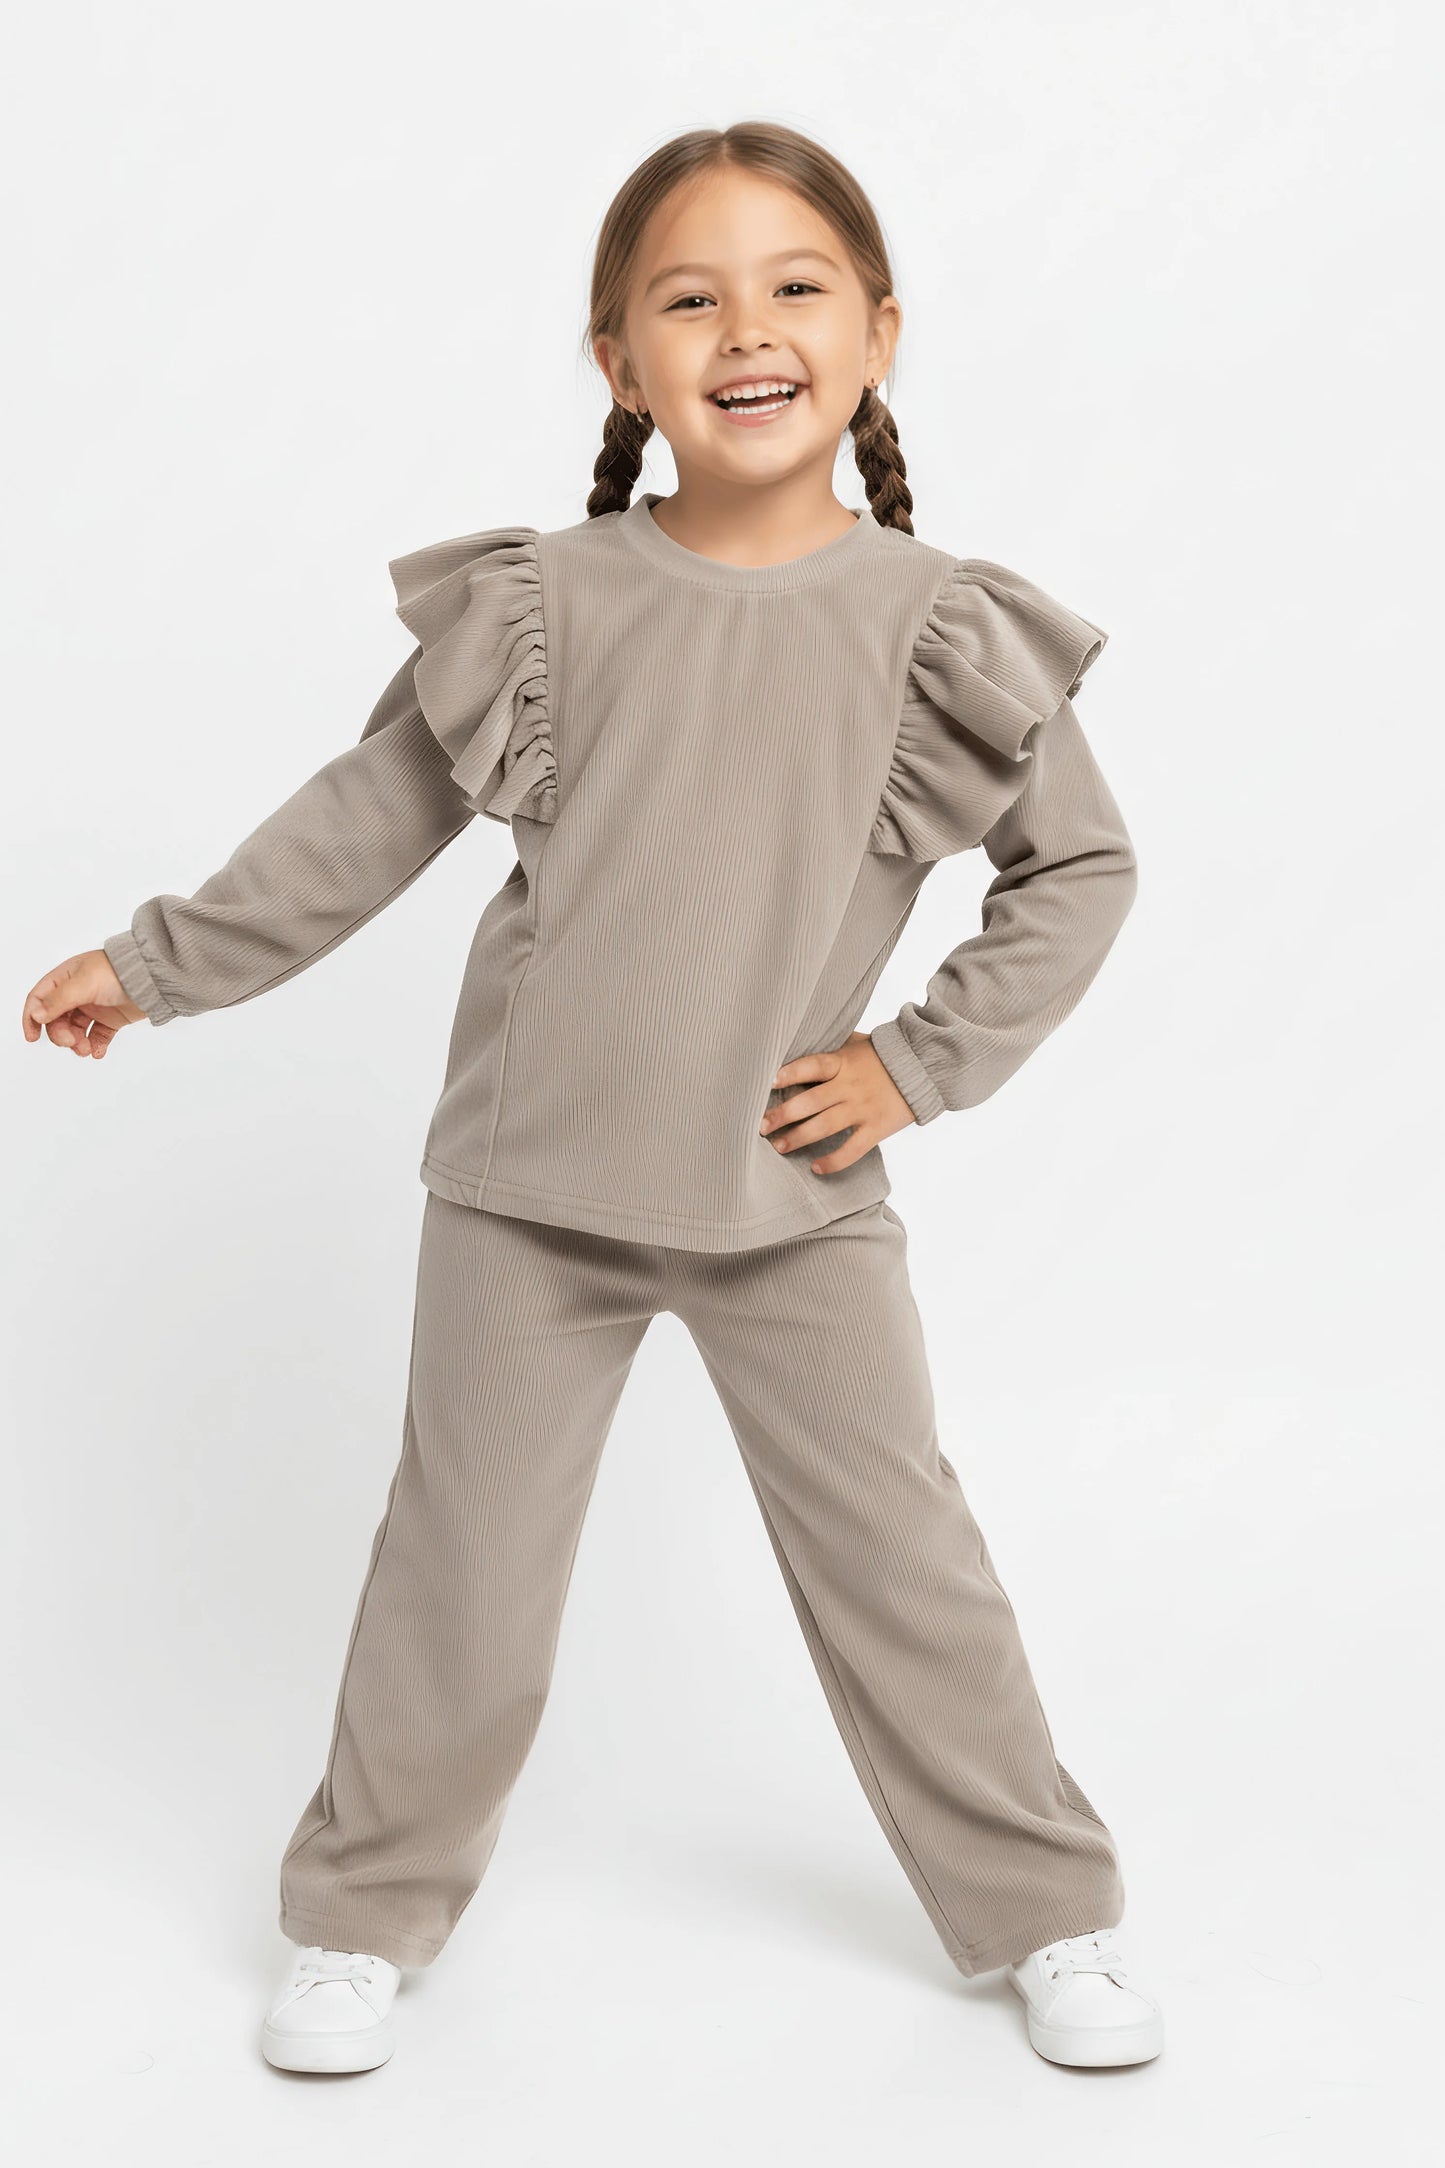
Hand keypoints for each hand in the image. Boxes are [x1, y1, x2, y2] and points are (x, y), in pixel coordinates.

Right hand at [21, 949, 144, 1058]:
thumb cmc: (118, 971)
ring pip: (75, 1030)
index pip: (39, 999)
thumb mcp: (83, 984)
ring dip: (77, 1043)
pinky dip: (95, 1046)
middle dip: (60, 1034)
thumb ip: (59, 1001)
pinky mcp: (110, 1018)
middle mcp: (76, 993)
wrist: (152, 977)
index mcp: (65, 979)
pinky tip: (97, 1052)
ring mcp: (93, 1006)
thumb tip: (36, 1015)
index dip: (32, 1017)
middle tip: (71, 1042)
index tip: (33, 1037)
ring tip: (87, 1050)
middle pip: (56, 1020)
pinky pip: (96, 1036)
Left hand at [759, 1031, 915, 1174]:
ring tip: (778, 1147)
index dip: (789, 1073)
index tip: (767, 1082)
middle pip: (810, 1102)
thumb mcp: (857, 1042)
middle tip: (761, 1127)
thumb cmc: (885, 1053)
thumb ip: (831, 1047)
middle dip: (782, 1115)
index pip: (811, 1066)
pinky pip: (852, 1149)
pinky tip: (815, 1168)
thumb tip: (799, 1042)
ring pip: (824, 1127)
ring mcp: (863, 1109)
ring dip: (798, 1138)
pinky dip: (833, 1161)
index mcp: (843, 1062)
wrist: (926, 1066)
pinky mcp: (877, 1128)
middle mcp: (850, 1086)